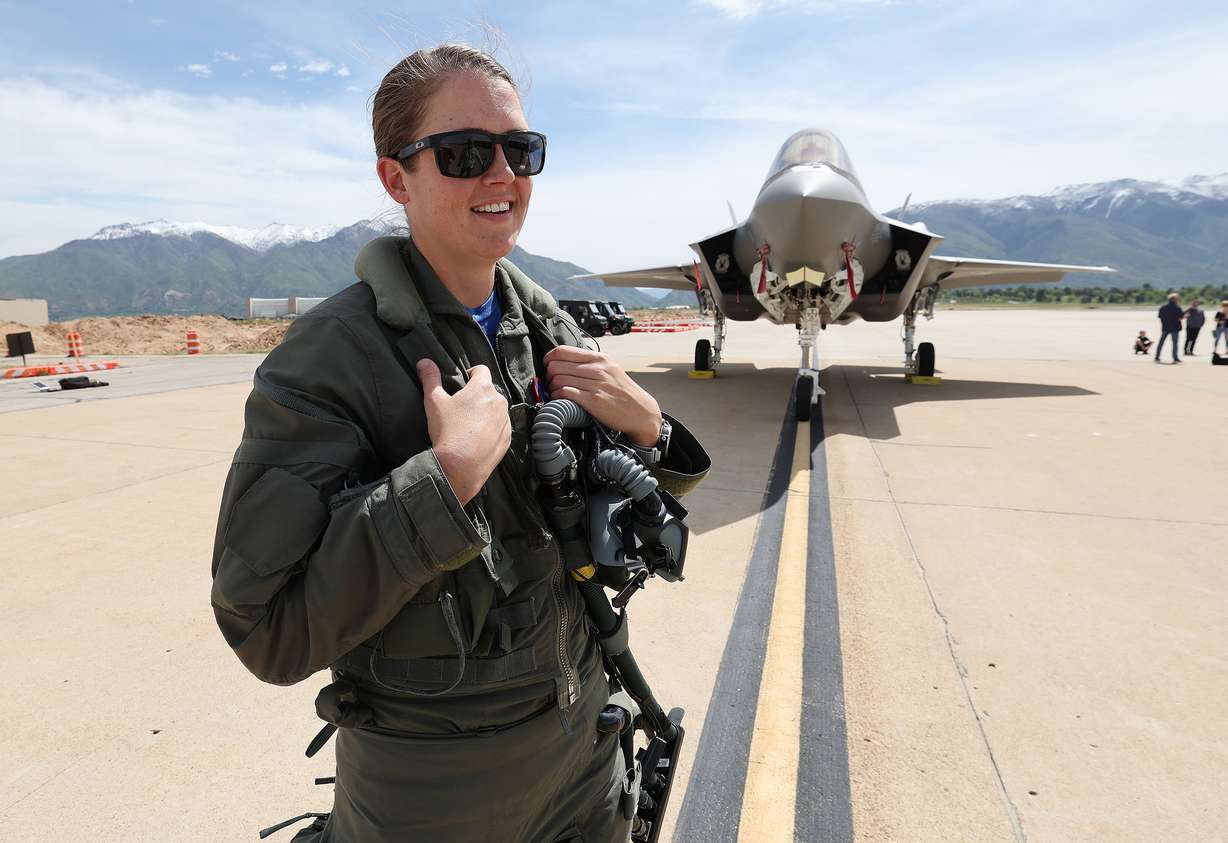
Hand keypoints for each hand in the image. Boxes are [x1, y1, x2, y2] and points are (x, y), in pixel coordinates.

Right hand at [417, 359, 509, 504]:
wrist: (460, 466)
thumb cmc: (447, 430)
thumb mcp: (433, 401)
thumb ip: (430, 378)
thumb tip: (424, 361)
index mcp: (483, 388)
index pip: (481, 370)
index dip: (471, 373)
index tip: (463, 382)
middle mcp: (499, 401)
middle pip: (489, 391)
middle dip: (477, 395)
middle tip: (461, 407)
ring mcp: (505, 420)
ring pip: (496, 409)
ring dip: (486, 412)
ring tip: (468, 424)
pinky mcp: (507, 438)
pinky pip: (500, 427)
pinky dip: (491, 429)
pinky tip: (476, 438)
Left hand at [544, 346, 661, 445]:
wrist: (640, 411)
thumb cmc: (622, 391)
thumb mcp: (610, 369)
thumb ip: (589, 363)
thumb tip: (563, 361)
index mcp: (599, 358)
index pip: (562, 351)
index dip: (549, 359)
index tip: (549, 368)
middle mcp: (597, 368)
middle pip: (556, 365)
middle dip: (549, 375)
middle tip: (553, 383)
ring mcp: (595, 384)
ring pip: (558, 380)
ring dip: (552, 388)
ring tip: (558, 393)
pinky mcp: (593, 401)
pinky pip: (564, 394)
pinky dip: (557, 398)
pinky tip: (561, 401)